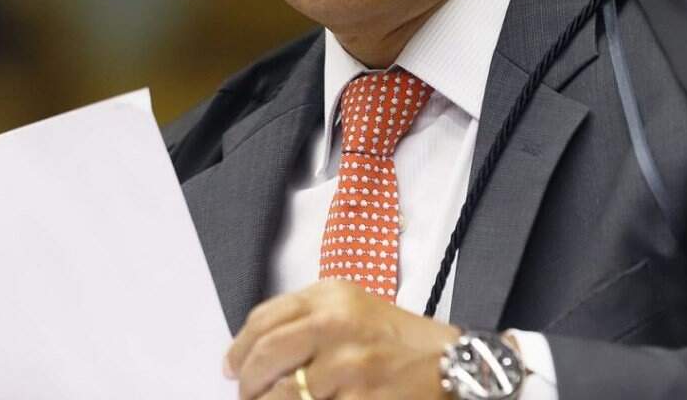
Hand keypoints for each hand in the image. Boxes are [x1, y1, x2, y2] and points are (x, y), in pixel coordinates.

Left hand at [224, 278, 461, 399]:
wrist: (455, 366)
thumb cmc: (405, 344)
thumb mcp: (357, 311)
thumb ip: (310, 320)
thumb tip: (256, 349)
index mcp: (334, 296)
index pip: (265, 318)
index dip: (239, 347)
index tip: (231, 366)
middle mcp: (338, 324)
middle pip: (266, 354)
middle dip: (247, 381)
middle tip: (246, 394)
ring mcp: (348, 365)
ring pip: (282, 394)